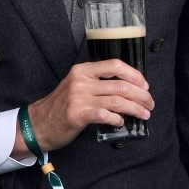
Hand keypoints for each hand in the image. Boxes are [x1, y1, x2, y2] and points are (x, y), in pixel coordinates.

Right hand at [12, 59, 153, 156]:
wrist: (38, 123)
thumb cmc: (61, 106)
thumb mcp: (77, 86)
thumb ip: (98, 83)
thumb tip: (128, 88)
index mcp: (83, 70)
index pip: (115, 65)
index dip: (134, 75)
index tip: (145, 85)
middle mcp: (81, 81)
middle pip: (120, 85)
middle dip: (141, 95)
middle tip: (149, 104)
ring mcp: (79, 97)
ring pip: (117, 101)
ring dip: (135, 108)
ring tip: (144, 114)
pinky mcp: (77, 114)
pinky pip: (105, 114)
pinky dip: (117, 118)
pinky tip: (122, 122)